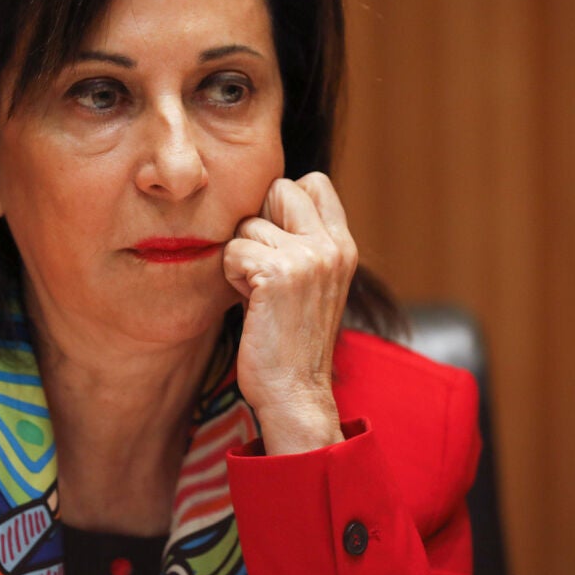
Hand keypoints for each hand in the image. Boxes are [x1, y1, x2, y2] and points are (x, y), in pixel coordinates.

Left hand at [223, 172, 357, 454]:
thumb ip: (302, 241)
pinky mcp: (279, 272)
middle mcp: (332, 246)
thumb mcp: (311, 282)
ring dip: (241, 258)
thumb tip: (266, 200)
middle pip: (279, 188)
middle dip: (258, 223)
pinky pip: (233, 250)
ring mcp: (309, 257)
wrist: (295, 393)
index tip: (277, 243)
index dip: (283, 204)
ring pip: (247, 223)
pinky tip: (250, 305)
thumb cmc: (291, 339)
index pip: (313, 182)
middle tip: (262, 269)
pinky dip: (231, 278)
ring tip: (258, 295)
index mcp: (343, 246)